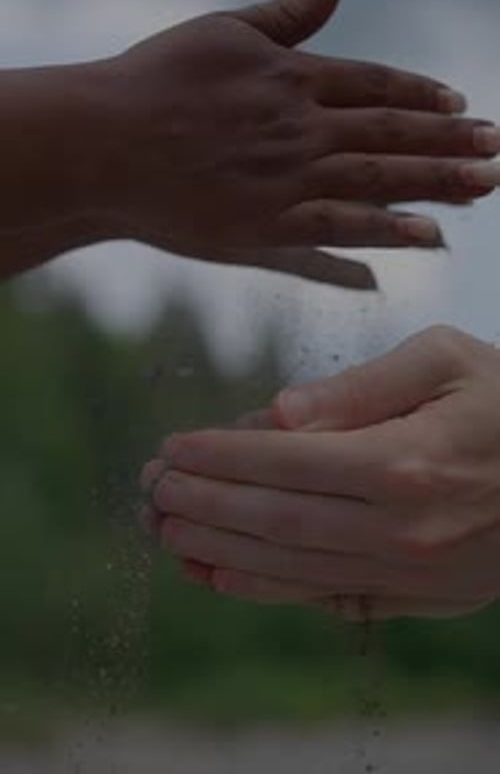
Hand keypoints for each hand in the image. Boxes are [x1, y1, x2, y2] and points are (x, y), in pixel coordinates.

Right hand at [96, 0, 499, 263]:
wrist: (104, 141)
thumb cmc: (154, 81)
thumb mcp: (223, 29)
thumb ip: (288, 11)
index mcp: (292, 77)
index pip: (376, 85)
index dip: (422, 96)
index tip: (461, 106)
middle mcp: (302, 126)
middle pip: (393, 132)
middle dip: (450, 140)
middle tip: (497, 146)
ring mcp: (289, 177)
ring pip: (380, 177)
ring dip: (438, 181)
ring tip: (485, 184)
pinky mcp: (268, 223)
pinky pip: (340, 226)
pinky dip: (386, 231)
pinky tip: (428, 234)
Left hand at [142, 326, 499, 620]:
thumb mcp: (446, 360)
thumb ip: (361, 385)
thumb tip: (279, 413)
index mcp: (407, 459)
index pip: (287, 460)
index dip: (221, 456)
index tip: (173, 448)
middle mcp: (404, 526)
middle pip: (277, 521)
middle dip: (205, 505)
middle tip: (151, 491)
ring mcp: (412, 570)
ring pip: (293, 567)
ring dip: (219, 551)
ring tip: (166, 532)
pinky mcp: (419, 596)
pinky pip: (326, 598)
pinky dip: (265, 589)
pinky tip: (220, 575)